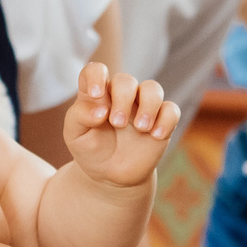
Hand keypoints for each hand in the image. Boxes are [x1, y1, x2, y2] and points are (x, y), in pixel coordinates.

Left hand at [63, 62, 179, 188]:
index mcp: (97, 95)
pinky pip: (171, 109)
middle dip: (123, 99)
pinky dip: (166, 120)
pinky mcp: (161, 121)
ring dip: (149, 105)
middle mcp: (121, 96)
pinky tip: (156, 135)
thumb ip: (79, 116)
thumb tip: (101, 110)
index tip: (96, 95)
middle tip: (117, 123)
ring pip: (153, 88)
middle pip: (126, 80)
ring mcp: (142, 107)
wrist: (111, 176)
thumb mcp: (75, 136)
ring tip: (141, 128)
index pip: (95, 70)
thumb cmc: (91, 150)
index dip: (96, 76)